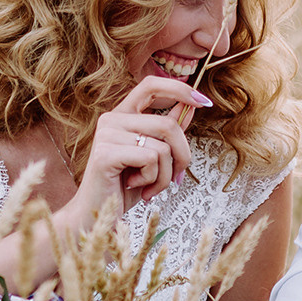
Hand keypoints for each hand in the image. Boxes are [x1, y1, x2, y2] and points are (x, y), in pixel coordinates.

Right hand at [64, 76, 207, 223]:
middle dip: (182, 156)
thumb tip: (189, 108)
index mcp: (123, 115)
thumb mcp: (154, 158)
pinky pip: (150, 159)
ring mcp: (106, 134)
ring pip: (162, 146)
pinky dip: (153, 179)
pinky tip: (137, 187)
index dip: (180, 89)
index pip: (151, 85)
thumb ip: (168, 132)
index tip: (203, 102)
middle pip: (168, 125)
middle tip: (176, 177)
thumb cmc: (125, 187)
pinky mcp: (106, 153)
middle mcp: (112, 119)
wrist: (98, 215)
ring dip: (166, 174)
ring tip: (151, 186)